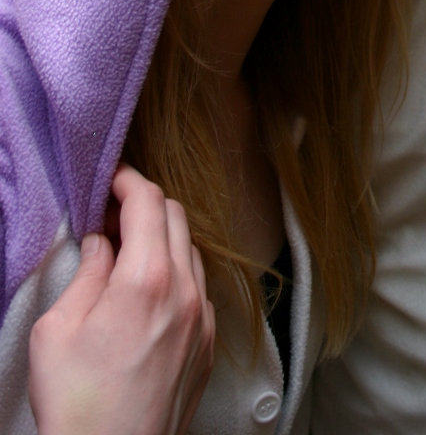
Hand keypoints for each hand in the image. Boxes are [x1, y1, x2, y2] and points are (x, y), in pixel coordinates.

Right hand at [29, 164, 215, 434]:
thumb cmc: (78, 405)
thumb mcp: (57, 330)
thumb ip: (85, 273)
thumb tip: (101, 244)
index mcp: (147, 280)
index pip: (148, 201)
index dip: (127, 180)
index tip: (110, 179)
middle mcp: (185, 292)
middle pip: (176, 217)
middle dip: (145, 205)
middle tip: (112, 215)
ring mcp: (203, 320)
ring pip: (191, 251)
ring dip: (163, 240)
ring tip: (127, 256)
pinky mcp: (209, 346)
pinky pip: (200, 289)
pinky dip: (177, 274)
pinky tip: (149, 294)